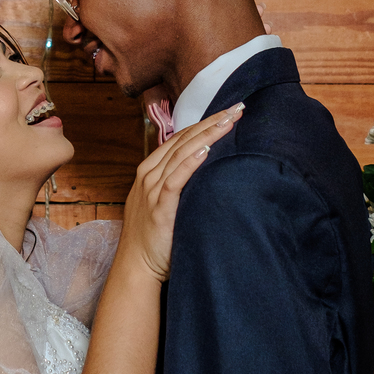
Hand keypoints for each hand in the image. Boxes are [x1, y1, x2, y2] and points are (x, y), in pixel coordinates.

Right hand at [120, 104, 242, 282]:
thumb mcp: (165, 202)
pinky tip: (205, 151)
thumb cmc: (155, 236)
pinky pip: (175, 180)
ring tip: (228, 121)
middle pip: (184, 140)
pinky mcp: (159, 208)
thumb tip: (207, 169)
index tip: (229, 112)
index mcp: (151, 170)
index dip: (205, 122)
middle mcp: (150, 175)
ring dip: (206, 135)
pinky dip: (190, 163)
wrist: (137, 266)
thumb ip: (180, 183)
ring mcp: (152, 190)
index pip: (181, 137)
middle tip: (237, 108)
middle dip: (211, 122)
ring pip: (181, 154)